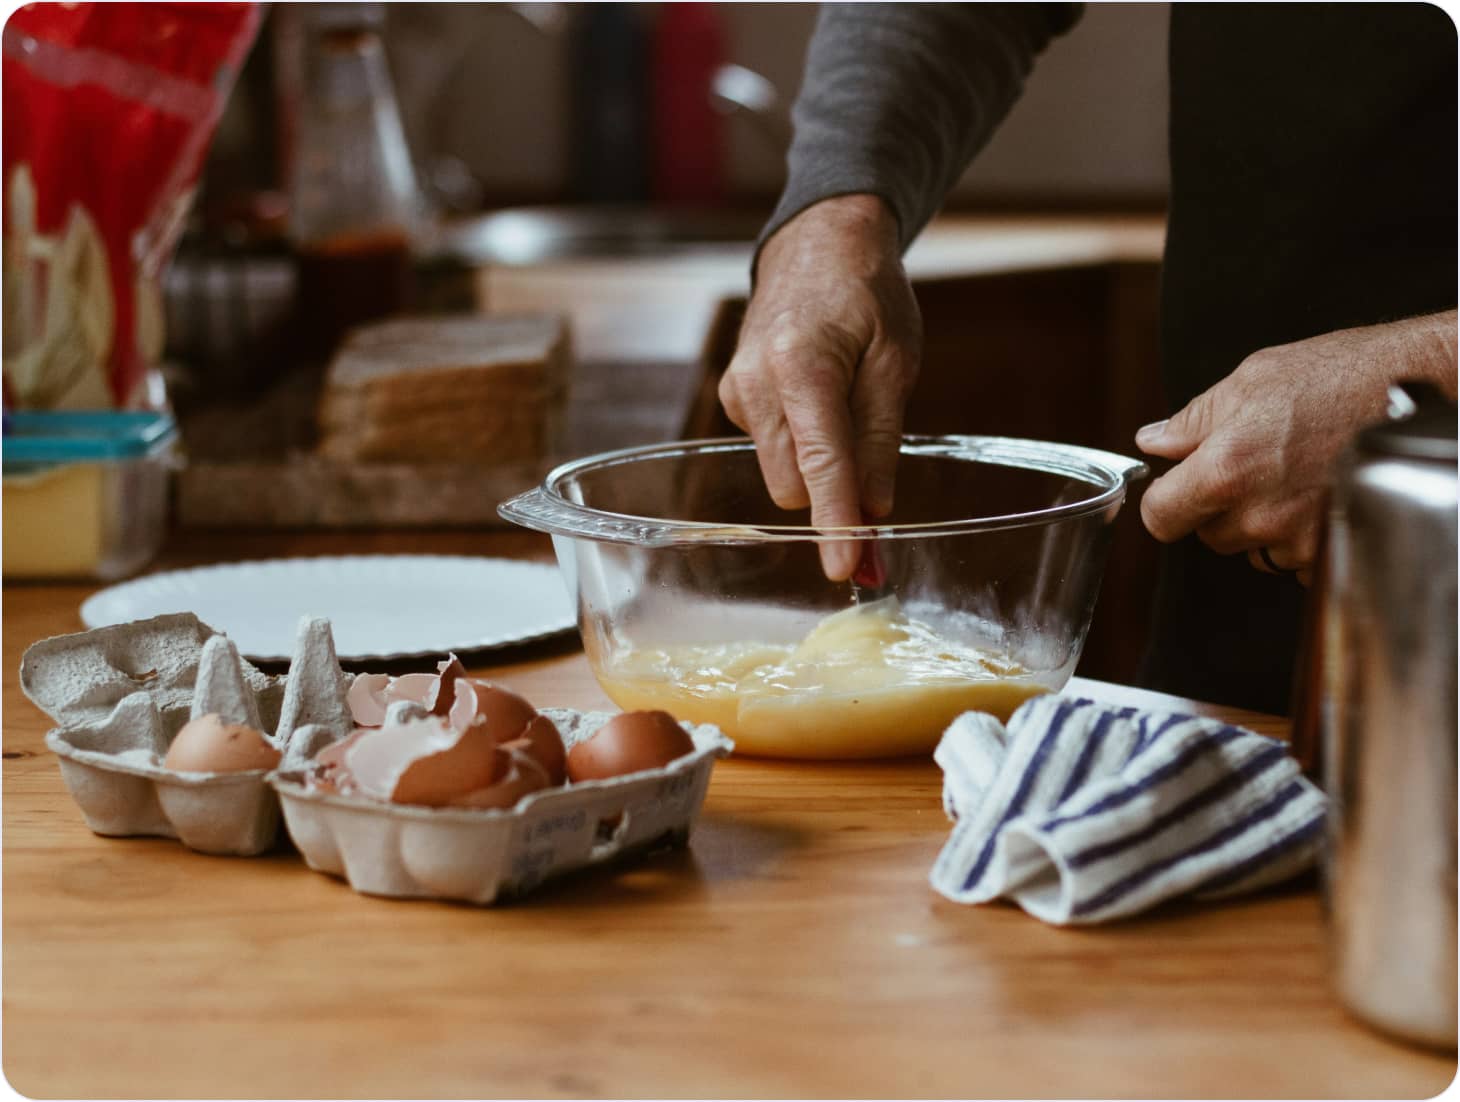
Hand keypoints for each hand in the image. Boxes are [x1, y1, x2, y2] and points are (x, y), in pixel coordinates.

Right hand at [719, 194, 921, 579]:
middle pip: (794, 484)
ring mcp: (737, 392)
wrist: (818, 243)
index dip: (836, 524)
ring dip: (818, 467)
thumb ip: (881, 442)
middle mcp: (756, 383)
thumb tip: (875, 515)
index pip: (821, 465)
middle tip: (877, 488)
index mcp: (803, 367)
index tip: (846, 569)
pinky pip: (772, 449)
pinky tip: (818, 401)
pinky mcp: (733, 398)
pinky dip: (801, 444)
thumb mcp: (895, 362)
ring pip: (781, 473)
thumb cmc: (866, 295)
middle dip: (834, 495)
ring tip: (847, 409)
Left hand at [1136, 311, 1457, 582]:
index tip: (1174, 491)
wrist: (1421, 390)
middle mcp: (1259, 514)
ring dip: (1263, 524)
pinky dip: (1302, 537)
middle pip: (1208, 534)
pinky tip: (1321, 495)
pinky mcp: (1334, 552)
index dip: (1163, 503)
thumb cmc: (1343, 376)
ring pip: (1253, 549)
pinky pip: (1295, 561)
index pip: (1160, 517)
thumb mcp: (1254, 380)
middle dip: (1220, 507)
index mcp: (1226, 469)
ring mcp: (1299, 539)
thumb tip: (1154, 441)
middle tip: (1256, 466)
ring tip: (1297, 475)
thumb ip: (1193, 420)